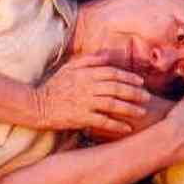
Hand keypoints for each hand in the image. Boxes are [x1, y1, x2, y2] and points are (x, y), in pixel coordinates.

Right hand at [34, 53, 151, 133]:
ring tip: (141, 112)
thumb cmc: (54, 85)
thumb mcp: (69, 67)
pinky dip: (116, 124)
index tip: (140, 81)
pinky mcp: (81, 117)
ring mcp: (85, 102)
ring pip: (113, 104)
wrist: (36, 105)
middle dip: (134, 92)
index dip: (128, 77)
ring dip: (129, 108)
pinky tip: (127, 128)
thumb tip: (107, 55)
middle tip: (147, 97)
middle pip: (116, 88)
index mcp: (86, 73)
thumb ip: (89, 60)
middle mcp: (88, 86)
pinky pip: (103, 121)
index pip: (113, 73)